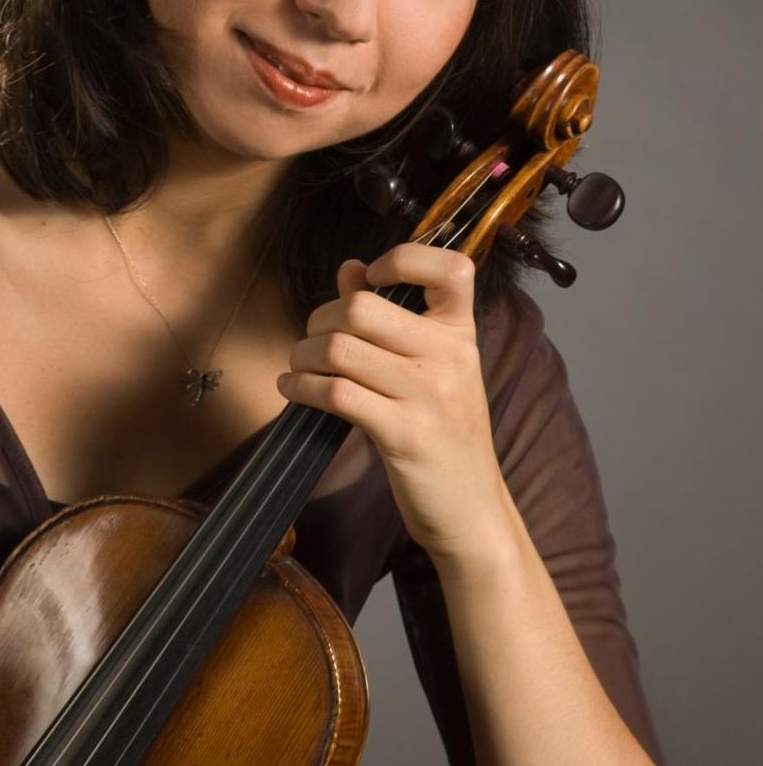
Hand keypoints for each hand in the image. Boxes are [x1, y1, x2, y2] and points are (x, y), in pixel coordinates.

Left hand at [277, 243, 515, 566]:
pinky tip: (293, 390)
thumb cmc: (444, 430)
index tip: (370, 278)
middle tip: (311, 339)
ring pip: (339, 349)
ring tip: (299, 367)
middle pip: (362, 308)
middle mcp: (450, 356)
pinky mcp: (403, 434)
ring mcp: (429, 395)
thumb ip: (393, 314)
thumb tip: (350, 268)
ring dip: (303, 356)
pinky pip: (334, 394)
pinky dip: (301, 388)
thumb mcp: (433, 367)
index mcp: (462, 331)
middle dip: (319, 319)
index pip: (451, 267)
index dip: (403, 258)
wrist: (470, 507)